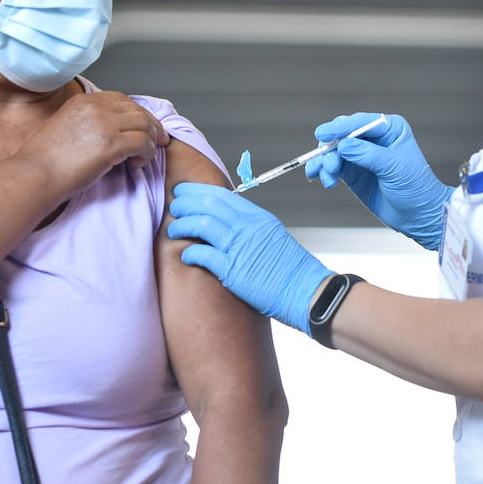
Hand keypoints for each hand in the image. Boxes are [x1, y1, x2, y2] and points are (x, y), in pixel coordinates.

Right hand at [18, 91, 167, 191]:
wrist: (34, 175)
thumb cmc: (43, 161)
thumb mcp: (63, 128)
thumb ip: (85, 124)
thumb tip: (103, 135)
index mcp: (82, 101)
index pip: (120, 99)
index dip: (136, 112)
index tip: (143, 125)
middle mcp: (95, 107)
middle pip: (137, 109)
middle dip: (152, 124)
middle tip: (160, 139)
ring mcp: (105, 124)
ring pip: (145, 124)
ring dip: (152, 140)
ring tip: (146, 155)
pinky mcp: (112, 144)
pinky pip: (144, 143)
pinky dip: (147, 153)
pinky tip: (137, 164)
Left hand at [167, 182, 331, 334]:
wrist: (308, 292)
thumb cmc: (292, 270)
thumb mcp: (273, 236)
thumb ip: (251, 227)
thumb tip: (228, 224)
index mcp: (258, 217)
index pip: (222, 195)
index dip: (198, 191)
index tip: (184, 191)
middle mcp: (249, 227)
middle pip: (209, 204)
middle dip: (186, 202)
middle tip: (174, 206)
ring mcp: (241, 248)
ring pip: (202, 224)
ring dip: (183, 225)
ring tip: (174, 230)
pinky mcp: (234, 271)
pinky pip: (203, 255)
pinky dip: (190, 253)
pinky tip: (185, 256)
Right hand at [304, 112, 452, 249]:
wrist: (418, 215)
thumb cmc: (416, 187)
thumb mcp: (395, 167)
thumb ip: (368, 155)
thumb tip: (342, 146)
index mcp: (390, 129)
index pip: (359, 122)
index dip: (339, 128)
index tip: (322, 134)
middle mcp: (374, 138)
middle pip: (342, 134)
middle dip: (330, 148)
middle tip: (327, 164)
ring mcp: (361, 155)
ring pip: (334, 151)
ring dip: (325, 162)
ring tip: (326, 177)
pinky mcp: (353, 172)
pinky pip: (334, 167)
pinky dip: (325, 172)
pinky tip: (325, 181)